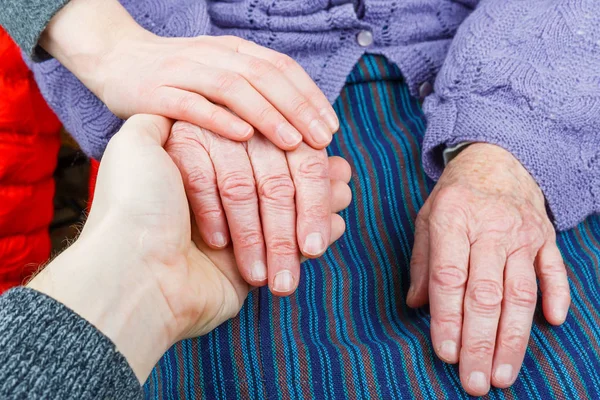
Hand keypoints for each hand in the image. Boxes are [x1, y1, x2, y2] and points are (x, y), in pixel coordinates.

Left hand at [28, 115, 349, 381]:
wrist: (134, 275)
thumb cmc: (138, 207)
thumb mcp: (136, 147)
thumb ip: (158, 121)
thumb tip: (182, 102)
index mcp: (196, 167)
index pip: (256, 150)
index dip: (289, 145)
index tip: (319, 140)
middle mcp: (214, 199)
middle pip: (276, 184)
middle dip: (310, 185)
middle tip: (343, 183)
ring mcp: (231, 236)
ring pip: (287, 214)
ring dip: (317, 206)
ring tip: (345, 197)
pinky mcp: (242, 268)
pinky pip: (289, 249)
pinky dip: (316, 233)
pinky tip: (335, 223)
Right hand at [40, 0, 337, 150]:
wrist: (115, 59)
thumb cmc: (178, 77)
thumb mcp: (220, 73)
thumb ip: (254, 89)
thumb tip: (300, 122)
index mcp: (232, 50)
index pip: (281, 67)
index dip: (310, 96)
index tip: (331, 127)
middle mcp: (212, 55)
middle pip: (264, 76)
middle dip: (298, 108)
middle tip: (322, 140)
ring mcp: (183, 71)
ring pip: (233, 88)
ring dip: (267, 114)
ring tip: (293, 142)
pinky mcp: (155, 93)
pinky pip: (192, 105)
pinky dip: (219, 119)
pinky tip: (243, 136)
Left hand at [407, 143, 570, 395]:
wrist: (499, 158)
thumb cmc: (456, 194)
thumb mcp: (427, 217)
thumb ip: (421, 260)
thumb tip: (414, 305)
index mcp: (453, 220)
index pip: (448, 276)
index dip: (446, 317)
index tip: (445, 353)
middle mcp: (490, 228)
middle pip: (485, 293)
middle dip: (479, 342)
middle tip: (474, 381)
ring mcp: (523, 234)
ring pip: (519, 292)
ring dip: (513, 336)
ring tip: (503, 373)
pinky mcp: (546, 238)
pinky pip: (555, 270)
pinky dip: (557, 296)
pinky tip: (553, 324)